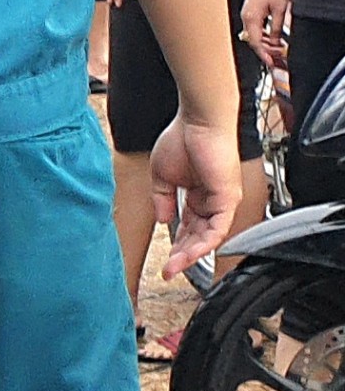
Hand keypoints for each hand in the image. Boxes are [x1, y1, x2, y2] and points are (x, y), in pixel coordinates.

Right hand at [151, 111, 242, 278]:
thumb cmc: (182, 138)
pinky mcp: (227, 197)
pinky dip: (205, 242)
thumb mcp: (162, 175)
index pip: (189, 227)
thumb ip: (162, 199)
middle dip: (182, 255)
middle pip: (199, 236)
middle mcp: (212, 200)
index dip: (176, 244)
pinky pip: (219, 227)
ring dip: (192, 253)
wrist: (198, 120)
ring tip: (174, 266)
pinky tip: (189, 252)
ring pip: (210, 236)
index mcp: (198, 194)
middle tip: (168, 270)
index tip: (164, 259)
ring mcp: (222, 200)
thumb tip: (163, 220)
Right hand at [241, 0, 289, 67]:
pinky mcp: (249, 12)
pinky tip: (272, 38)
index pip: (255, 42)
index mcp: (251, 18)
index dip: (263, 54)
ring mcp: (246, 15)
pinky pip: (254, 29)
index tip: (270, 62)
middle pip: (253, 41)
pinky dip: (262, 35)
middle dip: (264, 50)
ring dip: (264, 43)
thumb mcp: (279, 9)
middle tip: (276, 58)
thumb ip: (276, 27)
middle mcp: (245, 18)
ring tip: (277, 49)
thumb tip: (276, 41)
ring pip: (253, 36)